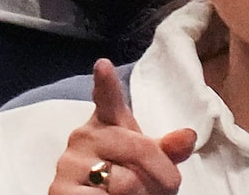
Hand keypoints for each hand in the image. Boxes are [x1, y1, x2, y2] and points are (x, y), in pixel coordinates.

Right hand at [50, 59, 195, 194]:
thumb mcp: (153, 167)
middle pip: (138, 148)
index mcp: (106, 125)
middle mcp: (83, 137)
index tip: (104, 66)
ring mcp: (69, 163)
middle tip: (159, 188)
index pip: (107, 101)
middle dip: (161, 175)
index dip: (106, 84)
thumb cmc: (129, 183)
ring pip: (126, 181)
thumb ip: (167, 152)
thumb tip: (188, 136)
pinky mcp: (60, 190)